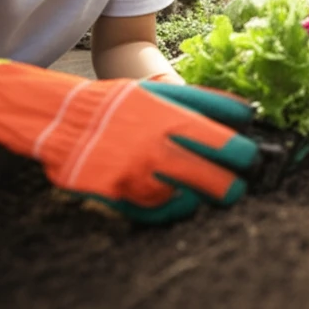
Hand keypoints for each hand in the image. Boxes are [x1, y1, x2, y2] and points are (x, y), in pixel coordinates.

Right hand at [0, 60, 260, 223]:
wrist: (58, 119)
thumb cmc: (118, 104)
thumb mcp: (161, 91)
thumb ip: (207, 103)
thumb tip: (250, 114)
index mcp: (173, 122)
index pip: (232, 150)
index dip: (249, 159)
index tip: (250, 160)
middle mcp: (159, 154)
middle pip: (222, 188)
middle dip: (233, 188)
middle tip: (232, 182)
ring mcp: (139, 181)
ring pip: (193, 206)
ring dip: (198, 198)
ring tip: (193, 185)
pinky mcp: (121, 202)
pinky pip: (161, 216)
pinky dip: (169, 208)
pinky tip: (168, 194)